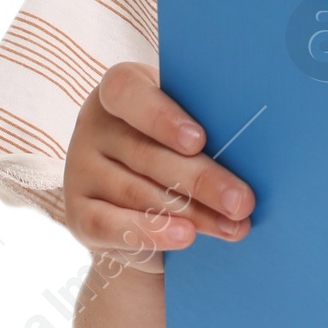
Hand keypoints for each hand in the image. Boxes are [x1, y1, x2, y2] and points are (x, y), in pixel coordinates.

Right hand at [63, 61, 254, 260]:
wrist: (144, 212)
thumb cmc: (178, 152)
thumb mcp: (186, 132)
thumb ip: (203, 132)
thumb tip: (250, 151)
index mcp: (120, 90)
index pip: (127, 92)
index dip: (162, 116)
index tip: (200, 140)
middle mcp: (93, 126)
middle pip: (146, 154)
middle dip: (202, 180)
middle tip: (243, 201)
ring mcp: (79, 170)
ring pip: (138, 193)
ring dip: (192, 213)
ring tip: (234, 226)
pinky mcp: (77, 214)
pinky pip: (112, 226)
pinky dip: (151, 233)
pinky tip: (186, 237)